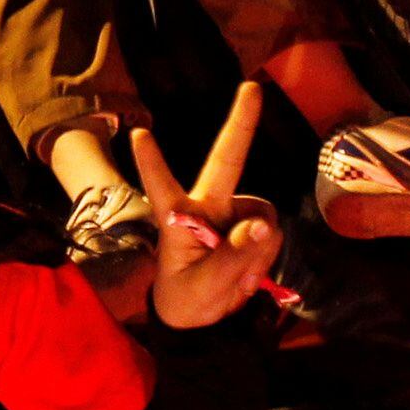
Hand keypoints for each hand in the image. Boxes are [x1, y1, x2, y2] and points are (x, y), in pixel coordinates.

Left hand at [133, 85, 285, 331]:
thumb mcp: (203, 288)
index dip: (152, 162)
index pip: (162, 186)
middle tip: (252, 89)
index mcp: (179, 219)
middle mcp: (206, 206)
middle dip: (240, 124)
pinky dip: (265, 255)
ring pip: (262, 217)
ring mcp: (231, 213)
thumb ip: (231, 259)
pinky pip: (271, 233)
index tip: (138, 134)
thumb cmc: (187, 299)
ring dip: (257, 251)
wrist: (203, 320)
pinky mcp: (250, 225)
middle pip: (226, 161)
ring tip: (237, 279)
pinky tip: (249, 274)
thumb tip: (262, 225)